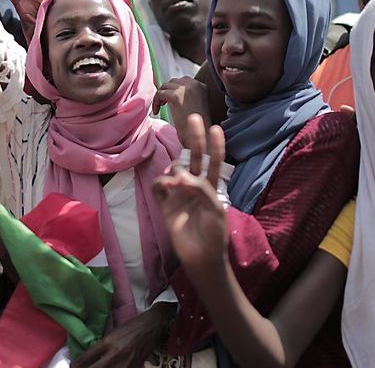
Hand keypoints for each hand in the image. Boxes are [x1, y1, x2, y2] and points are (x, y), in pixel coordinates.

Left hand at [70, 302, 175, 367]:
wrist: (152, 327)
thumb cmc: (131, 327)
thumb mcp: (113, 333)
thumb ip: (101, 346)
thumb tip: (87, 357)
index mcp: (107, 343)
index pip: (85, 359)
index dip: (76, 365)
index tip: (73, 367)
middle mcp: (114, 355)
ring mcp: (124, 364)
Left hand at [152, 77, 209, 134]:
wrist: (199, 137)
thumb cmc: (197, 127)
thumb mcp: (196, 106)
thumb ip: (188, 96)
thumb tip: (171, 92)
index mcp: (202, 86)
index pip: (183, 81)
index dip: (174, 89)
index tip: (169, 100)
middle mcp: (195, 84)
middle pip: (174, 81)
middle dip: (167, 91)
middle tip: (164, 103)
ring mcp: (186, 88)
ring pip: (165, 86)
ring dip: (160, 96)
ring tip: (160, 107)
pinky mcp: (176, 96)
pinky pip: (160, 93)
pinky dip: (156, 102)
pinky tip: (157, 112)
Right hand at [153, 115, 226, 272]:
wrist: (201, 258)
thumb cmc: (214, 234)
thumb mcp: (215, 210)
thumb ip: (201, 190)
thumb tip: (181, 176)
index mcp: (211, 187)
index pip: (214, 162)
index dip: (215, 146)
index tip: (216, 128)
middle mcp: (194, 186)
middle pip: (193, 157)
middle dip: (194, 138)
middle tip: (193, 117)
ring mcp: (179, 194)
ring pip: (174, 169)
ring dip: (175, 169)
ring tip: (178, 182)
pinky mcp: (165, 204)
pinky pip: (159, 186)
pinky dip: (161, 182)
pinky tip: (166, 185)